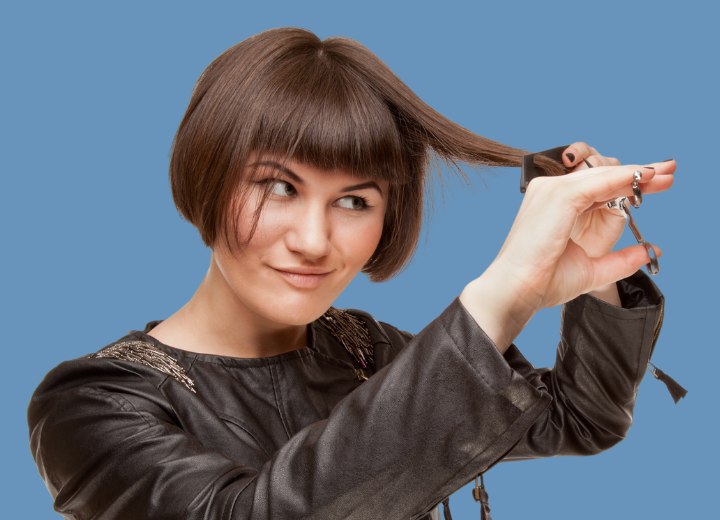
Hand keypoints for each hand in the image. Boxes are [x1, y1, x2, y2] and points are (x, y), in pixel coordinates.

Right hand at [460, 157, 675, 350]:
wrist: (518, 290)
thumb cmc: (544, 281)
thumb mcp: (591, 269)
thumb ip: (620, 260)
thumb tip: (650, 250)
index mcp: (554, 206)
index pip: (596, 187)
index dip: (628, 183)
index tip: (659, 182)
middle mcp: (550, 192)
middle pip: (601, 175)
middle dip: (637, 174)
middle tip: (670, 171)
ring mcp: (551, 190)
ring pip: (601, 174)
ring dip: (635, 173)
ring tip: (665, 173)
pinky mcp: (558, 196)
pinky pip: (598, 182)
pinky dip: (623, 178)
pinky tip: (645, 177)